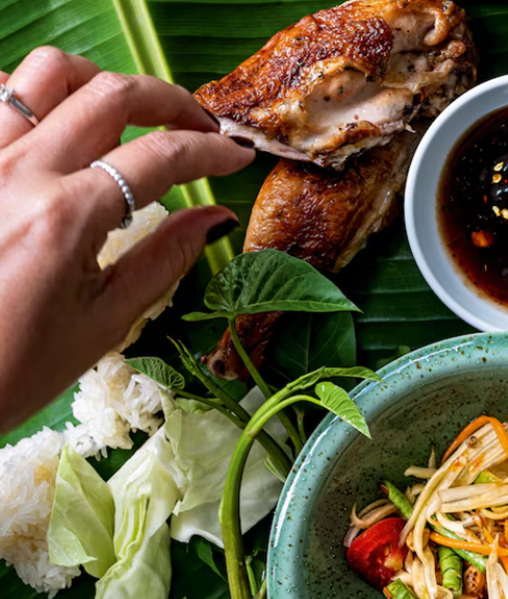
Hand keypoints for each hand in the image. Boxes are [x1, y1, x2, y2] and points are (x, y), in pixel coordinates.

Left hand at [0, 47, 253, 431]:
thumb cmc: (13, 368)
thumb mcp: (103, 323)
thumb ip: (164, 260)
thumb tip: (215, 218)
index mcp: (64, 218)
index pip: (158, 159)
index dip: (209, 152)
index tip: (237, 156)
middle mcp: (17, 173)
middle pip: (109, 94)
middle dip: (170, 102)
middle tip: (200, 127)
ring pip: (46, 74)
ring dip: (102, 83)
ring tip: (132, 114)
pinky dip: (36, 96)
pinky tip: (62, 127)